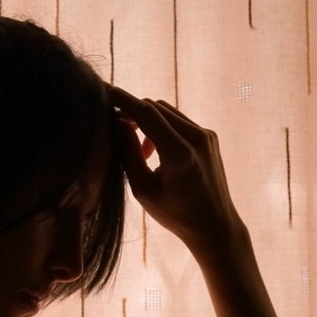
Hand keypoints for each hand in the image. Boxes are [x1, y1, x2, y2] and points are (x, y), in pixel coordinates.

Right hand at [106, 85, 243, 255]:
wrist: (215, 225)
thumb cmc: (175, 214)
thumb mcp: (143, 189)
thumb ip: (129, 154)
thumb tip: (117, 122)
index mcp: (179, 154)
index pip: (145, 113)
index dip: (121, 99)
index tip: (101, 90)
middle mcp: (197, 138)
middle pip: (155, 107)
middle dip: (132, 111)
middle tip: (113, 126)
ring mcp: (206, 135)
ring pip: (166, 111)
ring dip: (146, 120)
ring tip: (139, 151)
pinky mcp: (209, 136)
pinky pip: (178, 120)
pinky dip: (161, 127)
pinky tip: (154, 152)